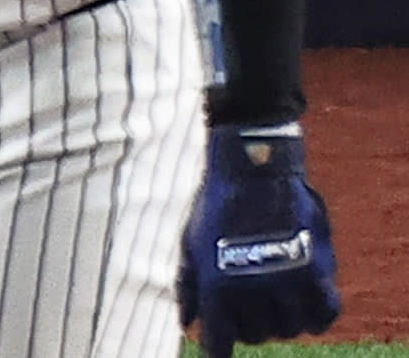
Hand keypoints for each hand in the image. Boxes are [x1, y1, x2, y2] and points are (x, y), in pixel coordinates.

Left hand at [181, 123, 340, 355]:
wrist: (253, 172)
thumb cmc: (216, 207)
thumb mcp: (190, 244)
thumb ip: (188, 286)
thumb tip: (186, 323)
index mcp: (216, 287)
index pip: (220, 344)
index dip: (220, 350)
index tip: (222, 348)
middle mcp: (252, 291)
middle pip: (257, 336)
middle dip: (249, 326)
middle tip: (247, 307)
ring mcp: (287, 282)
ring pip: (291, 329)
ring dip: (282, 320)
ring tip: (274, 300)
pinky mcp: (317, 271)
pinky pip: (325, 314)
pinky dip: (316, 316)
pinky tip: (303, 303)